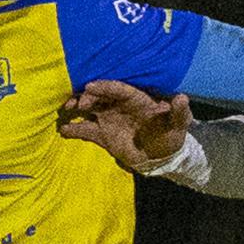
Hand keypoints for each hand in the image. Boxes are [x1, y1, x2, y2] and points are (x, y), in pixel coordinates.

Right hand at [56, 79, 190, 170]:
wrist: (161, 156)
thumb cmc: (171, 134)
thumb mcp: (178, 124)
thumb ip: (179, 112)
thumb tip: (182, 98)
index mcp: (136, 98)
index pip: (119, 89)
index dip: (105, 86)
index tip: (90, 86)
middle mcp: (119, 105)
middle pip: (100, 96)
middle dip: (87, 96)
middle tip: (78, 103)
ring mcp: (108, 118)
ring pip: (88, 108)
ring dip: (76, 107)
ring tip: (65, 110)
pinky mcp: (102, 135)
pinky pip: (85, 130)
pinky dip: (73, 130)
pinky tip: (62, 130)